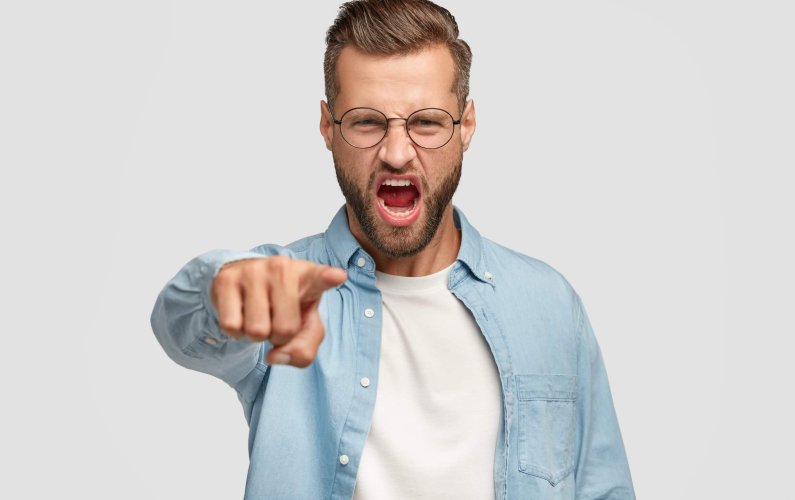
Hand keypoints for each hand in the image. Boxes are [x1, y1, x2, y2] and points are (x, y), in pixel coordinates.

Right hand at [210, 256, 346, 367]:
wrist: (246, 279)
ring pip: (256, 331)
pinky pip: (231, 326)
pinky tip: (241, 313)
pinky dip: (236, 332)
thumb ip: (304, 349)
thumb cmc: (284, 303)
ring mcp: (253, 271)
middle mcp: (282, 268)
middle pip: (284, 330)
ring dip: (256, 335)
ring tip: (259, 315)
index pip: (321, 277)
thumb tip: (275, 356)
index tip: (337, 277)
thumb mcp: (304, 325)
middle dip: (279, 337)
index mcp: (309, 276)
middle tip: (276, 319)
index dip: (328, 278)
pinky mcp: (226, 279)